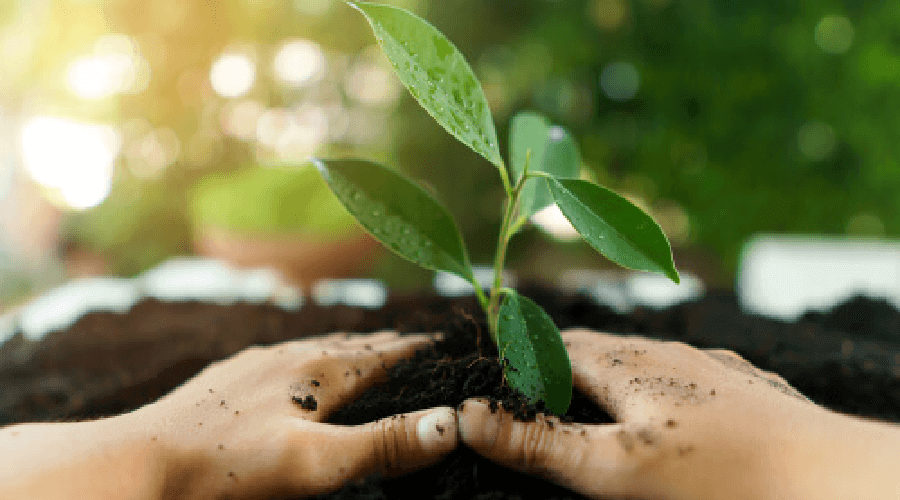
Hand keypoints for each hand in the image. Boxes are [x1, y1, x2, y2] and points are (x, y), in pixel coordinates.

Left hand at [127, 330, 457, 498]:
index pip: (384, 354)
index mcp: (319, 372)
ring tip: (364, 349)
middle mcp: (290, 357)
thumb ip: (383, 443)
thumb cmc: (229, 467)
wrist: (140, 463)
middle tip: (415, 343)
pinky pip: (281, 358)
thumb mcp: (316, 463)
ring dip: (347, 348)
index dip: (417, 349)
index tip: (447, 342)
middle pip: (352, 345)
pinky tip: (292, 366)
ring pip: (314, 348)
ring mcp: (255, 365)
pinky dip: (307, 358)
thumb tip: (454, 422)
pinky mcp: (227, 379)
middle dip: (387, 345)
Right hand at [458, 328, 821, 499]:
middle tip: (530, 387)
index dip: (518, 350)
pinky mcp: (743, 388)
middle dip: (558, 361)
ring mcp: (709, 367)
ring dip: (608, 373)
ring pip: (643, 360)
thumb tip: (465, 415)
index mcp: (628, 363)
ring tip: (588, 400)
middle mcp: (667, 352)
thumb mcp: (615, 469)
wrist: (830, 478)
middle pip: (597, 347)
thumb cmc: (719, 477)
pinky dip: (653, 388)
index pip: (553, 342)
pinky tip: (665, 413)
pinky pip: (682, 375)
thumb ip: (539, 443)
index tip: (491, 363)